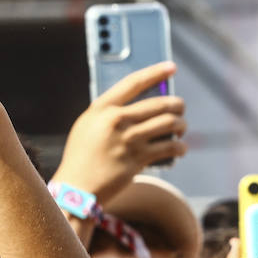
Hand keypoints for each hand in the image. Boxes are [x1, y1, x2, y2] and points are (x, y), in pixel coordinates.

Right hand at [52, 62, 187, 203]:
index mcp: (101, 108)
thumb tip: (144, 105)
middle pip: (159, 104)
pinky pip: (169, 147)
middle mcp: (115, 121)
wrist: (76, 189)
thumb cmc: (82, 157)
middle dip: (177, 105)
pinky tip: (180, 148)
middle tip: (180, 109)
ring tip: (181, 128)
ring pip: (169, 123)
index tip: (172, 68)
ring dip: (181, 125)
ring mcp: (128, 140)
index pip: (134, 83)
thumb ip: (109, 113)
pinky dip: (180, 147)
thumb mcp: (88, 127)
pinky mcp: (138, 160)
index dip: (156, 73)